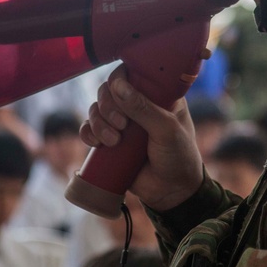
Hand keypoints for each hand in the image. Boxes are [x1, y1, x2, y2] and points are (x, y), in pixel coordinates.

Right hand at [81, 64, 203, 210]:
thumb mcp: (167, 130)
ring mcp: (123, 123)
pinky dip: (87, 133)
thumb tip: (118, 86)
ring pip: (96, 109)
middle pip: (109, 90)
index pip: (132, 72)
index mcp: (158, 94)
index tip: (119, 91)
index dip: (120, 78)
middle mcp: (138, 104)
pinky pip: (89, 129)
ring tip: (113, 141)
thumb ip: (144, 108)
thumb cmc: (178, 157)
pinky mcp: (110, 141)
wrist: (172, 193)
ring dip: (98, 122)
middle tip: (121, 125)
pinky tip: (96, 144)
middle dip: (108, 105)